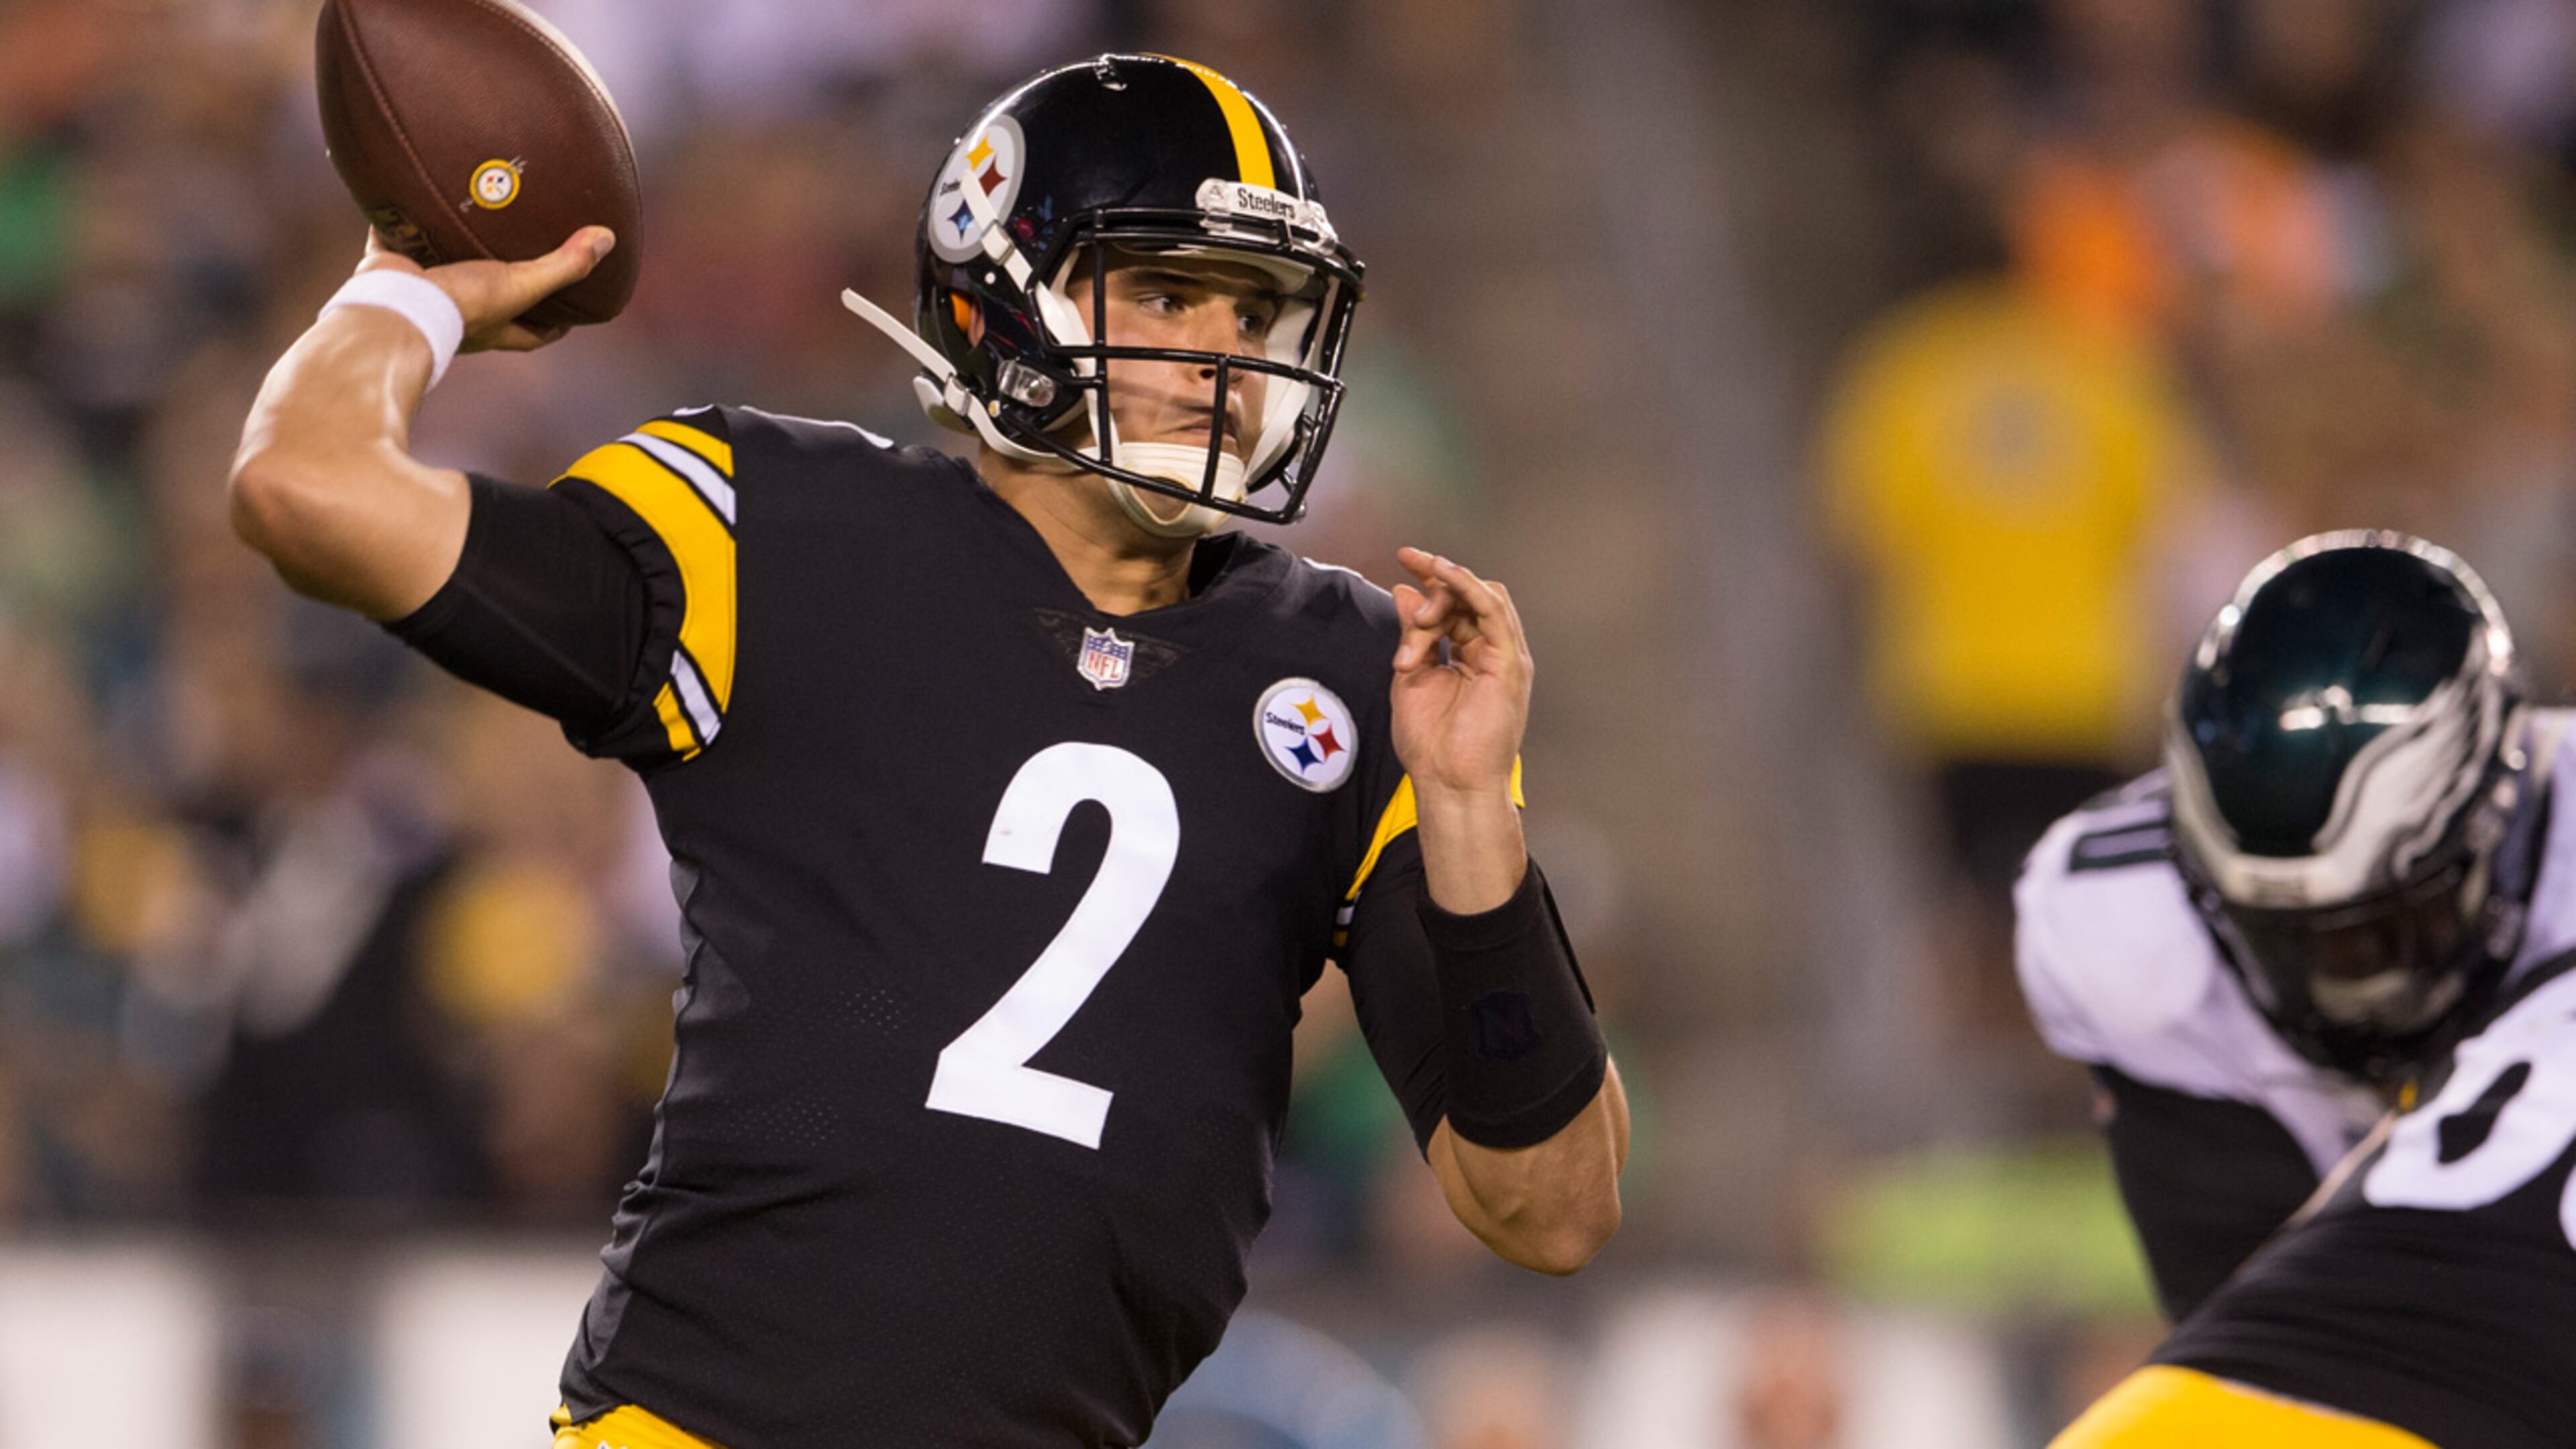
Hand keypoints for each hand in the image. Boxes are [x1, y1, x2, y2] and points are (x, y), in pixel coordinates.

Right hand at [355, 225, 614, 352]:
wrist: (392, 309)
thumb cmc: (461, 305)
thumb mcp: (521, 284)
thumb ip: (563, 265)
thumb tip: (607, 240)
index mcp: (494, 327)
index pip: (534, 333)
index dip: (554, 323)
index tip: (573, 307)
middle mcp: (459, 315)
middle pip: (489, 299)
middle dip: (502, 279)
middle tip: (519, 250)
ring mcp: (421, 293)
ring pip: (441, 267)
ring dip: (450, 246)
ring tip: (468, 214)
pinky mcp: (389, 268)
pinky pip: (393, 238)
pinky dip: (397, 219)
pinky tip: (406, 194)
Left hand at [1390, 546, 1530, 801]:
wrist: (1448, 782)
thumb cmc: (1431, 744)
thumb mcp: (1411, 675)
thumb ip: (1413, 633)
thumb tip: (1407, 592)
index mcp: (1472, 656)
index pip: (1458, 603)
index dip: (1432, 578)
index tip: (1404, 558)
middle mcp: (1493, 652)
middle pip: (1470, 596)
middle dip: (1436, 590)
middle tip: (1412, 620)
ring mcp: (1505, 657)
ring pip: (1482, 597)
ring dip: (1447, 593)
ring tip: (1422, 619)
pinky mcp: (1510, 664)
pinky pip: (1493, 610)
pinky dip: (1468, 586)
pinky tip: (1443, 573)